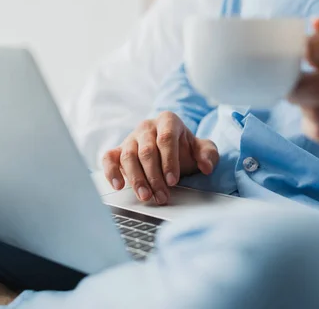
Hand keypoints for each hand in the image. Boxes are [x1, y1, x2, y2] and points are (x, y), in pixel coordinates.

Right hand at [103, 112, 217, 204]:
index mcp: (167, 121)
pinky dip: (111, 172)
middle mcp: (147, 127)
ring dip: (136, 179)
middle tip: (161, 196)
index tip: (173, 181)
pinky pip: (109, 158)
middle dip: (154, 177)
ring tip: (145, 196)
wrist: (170, 149)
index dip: (169, 161)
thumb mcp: (202, 149)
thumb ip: (209, 155)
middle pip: (147, 151)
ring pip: (129, 156)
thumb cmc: (185, 149)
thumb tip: (206, 166)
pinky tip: (119, 186)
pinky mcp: (118, 150)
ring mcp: (130, 138)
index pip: (166, 139)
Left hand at [289, 14, 318, 150]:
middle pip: (314, 90)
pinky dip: (312, 125)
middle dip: (292, 86)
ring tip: (306, 98)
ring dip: (302, 107)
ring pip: (317, 116)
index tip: (302, 56)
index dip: (301, 52)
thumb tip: (314, 25)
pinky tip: (318, 114)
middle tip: (290, 81)